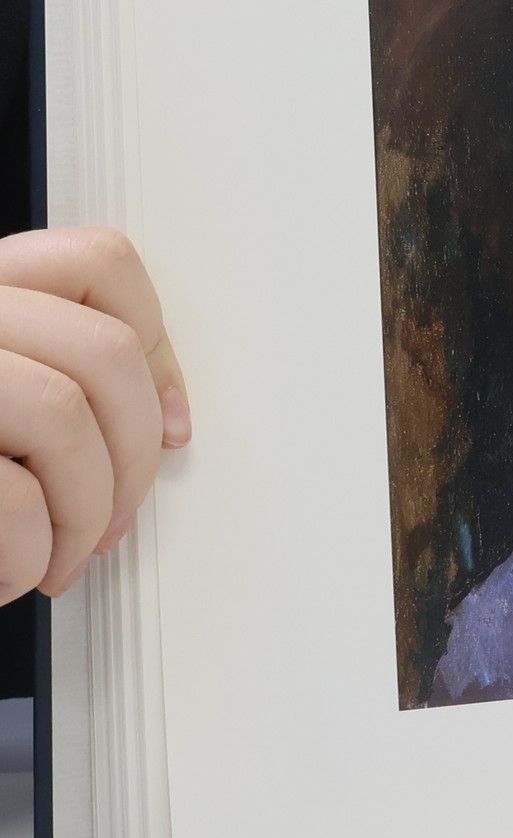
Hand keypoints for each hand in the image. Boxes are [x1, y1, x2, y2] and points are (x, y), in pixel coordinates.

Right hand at [0, 228, 191, 604]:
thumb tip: (169, 420)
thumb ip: (55, 375)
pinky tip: (12, 576)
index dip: (159, 348)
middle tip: (114, 521)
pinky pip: (10, 495)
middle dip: (134, 455)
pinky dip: (31, 554)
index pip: (96, 261)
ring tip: (61, 558)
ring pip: (63, 414)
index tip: (170, 426)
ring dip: (86, 510)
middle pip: (102, 350)